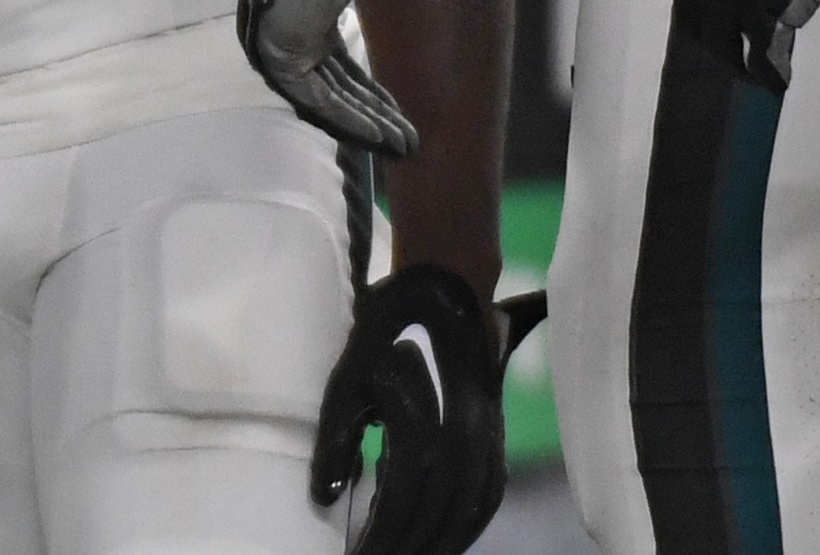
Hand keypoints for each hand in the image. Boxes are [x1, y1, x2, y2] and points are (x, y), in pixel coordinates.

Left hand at [237, 0, 419, 155]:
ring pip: (325, 95)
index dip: (366, 87)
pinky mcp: (278, 51)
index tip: (394, 109)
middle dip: (372, 113)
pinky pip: (312, 99)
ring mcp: (278, 37)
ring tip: (403, 148)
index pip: (334, 57)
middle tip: (405, 140)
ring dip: (365, 123)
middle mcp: (286, 21)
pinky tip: (379, 138)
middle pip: (333, 81)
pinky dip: (346, 119)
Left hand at [313, 264, 548, 554]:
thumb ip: (335, 441)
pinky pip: (486, 500)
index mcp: (422, 434)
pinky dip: (465, 528)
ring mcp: (484, 446)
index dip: (375, 542)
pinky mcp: (494, 440)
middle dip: (402, 550)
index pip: (397, 509)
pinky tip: (445, 540)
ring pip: (465, 518)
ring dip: (437, 547)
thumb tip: (325, 497)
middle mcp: (460, 448)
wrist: (446, 292)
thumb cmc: (386, 331)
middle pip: (433, 522)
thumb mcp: (346, 379)